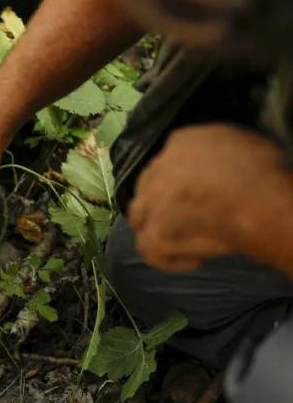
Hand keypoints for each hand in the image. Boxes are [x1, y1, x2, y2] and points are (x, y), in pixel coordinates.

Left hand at [128, 124, 292, 271]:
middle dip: (162, 202)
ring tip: (181, 238)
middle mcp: (158, 169)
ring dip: (156, 227)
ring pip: (139, 215)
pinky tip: (194, 262)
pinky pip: (148, 249)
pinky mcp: (154, 233)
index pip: (168, 159)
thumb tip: (220, 162)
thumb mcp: (242, 141)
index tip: (198, 191)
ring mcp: (151, 202)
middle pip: (148, 187)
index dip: (180, 179)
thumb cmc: (262, 172)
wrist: (259, 203)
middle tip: (187, 216)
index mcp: (181, 142)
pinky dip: (168, 259)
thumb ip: (219, 148)